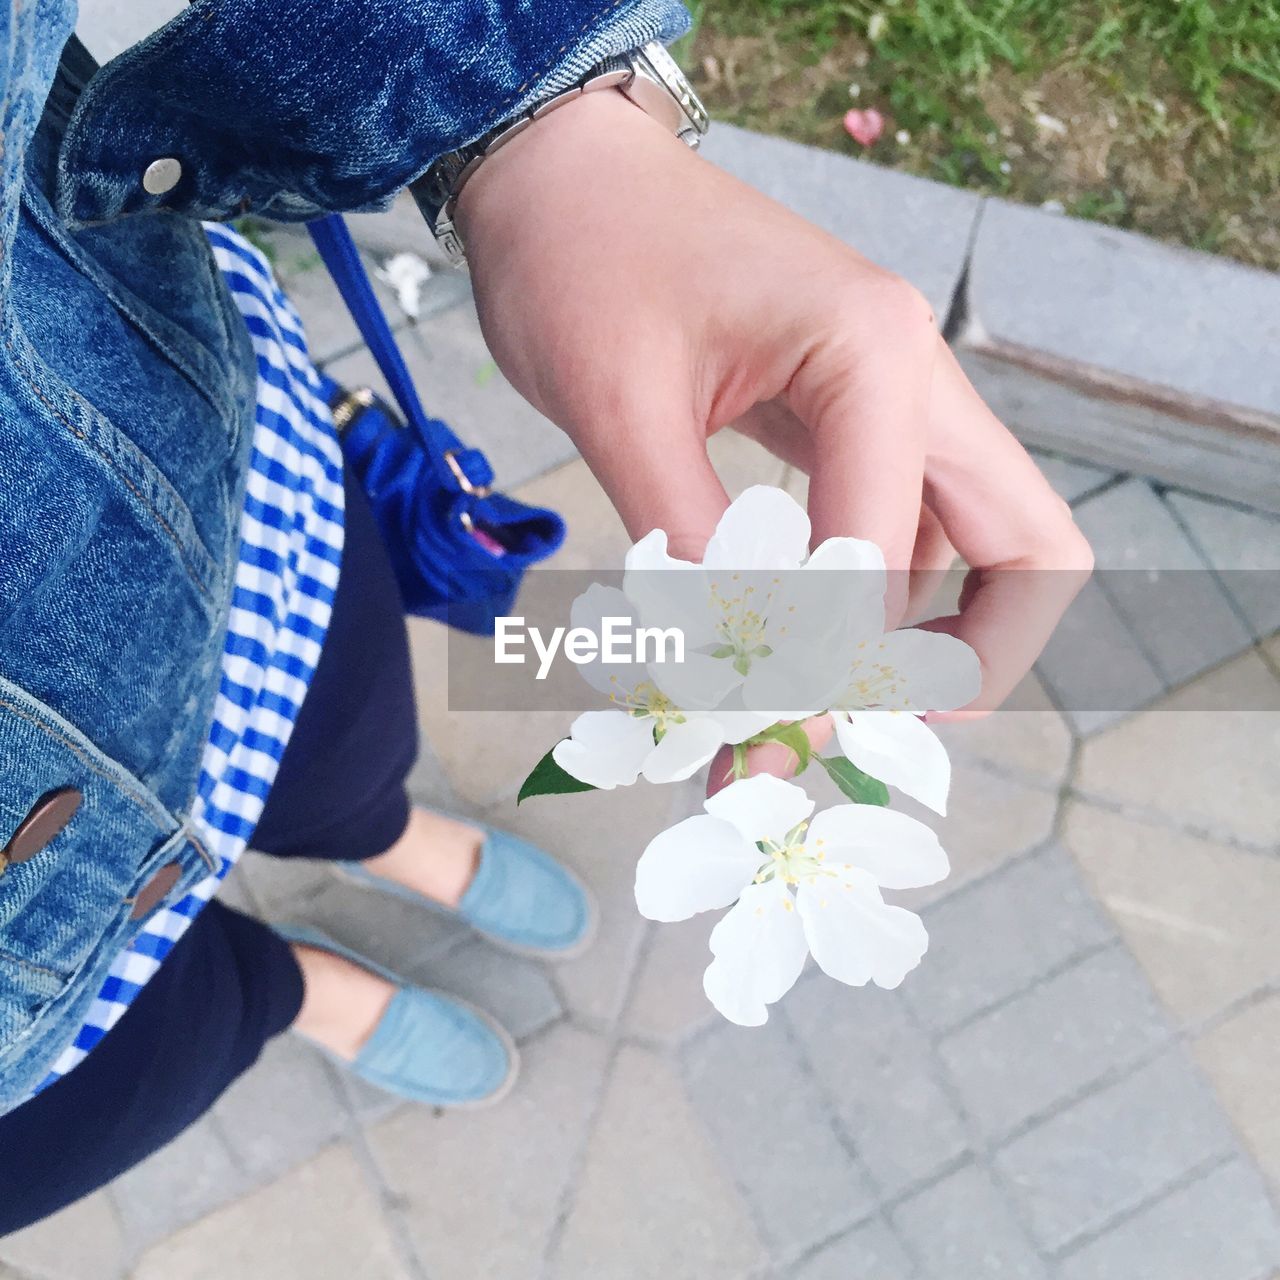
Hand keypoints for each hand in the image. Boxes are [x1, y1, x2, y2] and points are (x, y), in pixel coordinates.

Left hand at [457, 89, 1091, 716]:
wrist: (563, 177)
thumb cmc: (581, 259)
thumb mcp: (621, 411)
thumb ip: (691, 550)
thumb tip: (738, 681)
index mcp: (876, 355)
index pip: (891, 556)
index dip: (834, 661)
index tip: (759, 729)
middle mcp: (915, 380)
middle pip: (1028, 551)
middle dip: (970, 665)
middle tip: (875, 734)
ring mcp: (893, 403)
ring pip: (968, 553)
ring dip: (909, 650)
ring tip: (810, 718)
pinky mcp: (851, 425)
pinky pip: (893, 536)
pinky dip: (859, 610)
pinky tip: (788, 655)